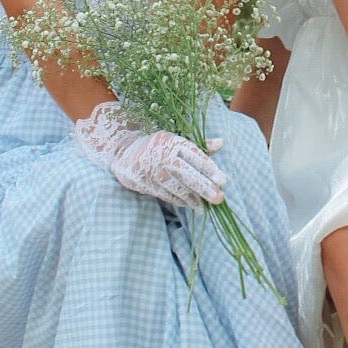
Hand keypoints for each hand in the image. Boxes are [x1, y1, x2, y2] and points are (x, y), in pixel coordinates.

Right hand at [74, 103, 226, 207]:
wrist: (124, 151)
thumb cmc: (158, 146)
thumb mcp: (177, 141)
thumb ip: (200, 145)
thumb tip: (222, 143)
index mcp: (173, 141)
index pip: (195, 155)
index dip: (210, 169)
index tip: (223, 181)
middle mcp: (162, 154)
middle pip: (186, 173)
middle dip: (204, 187)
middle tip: (219, 198)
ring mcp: (151, 168)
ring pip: (175, 186)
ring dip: (191, 198)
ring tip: (203, 206)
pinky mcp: (143, 181)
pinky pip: (164, 193)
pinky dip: (177, 200)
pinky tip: (187, 204)